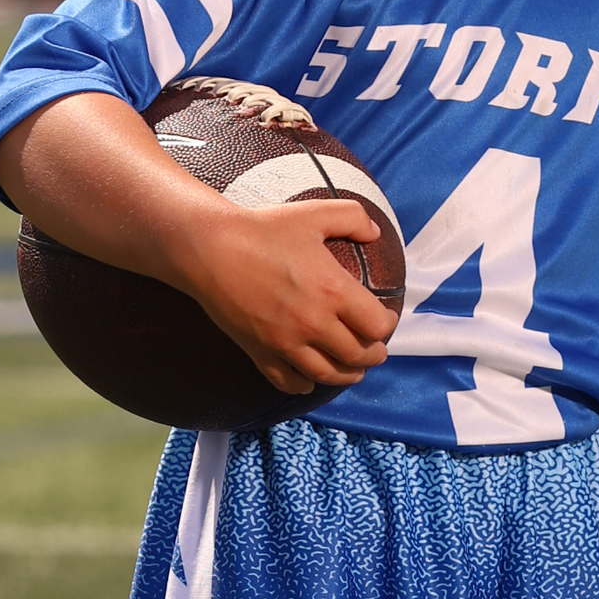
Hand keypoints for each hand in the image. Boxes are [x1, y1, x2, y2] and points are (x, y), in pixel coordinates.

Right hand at [189, 200, 398, 395]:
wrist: (210, 248)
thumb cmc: (264, 229)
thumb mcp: (314, 214)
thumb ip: (353, 218)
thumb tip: (375, 233)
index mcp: (334, 291)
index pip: (377, 326)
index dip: (387, 326)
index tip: (385, 320)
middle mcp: (314, 323)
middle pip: (359, 356)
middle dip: (374, 356)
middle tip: (376, 350)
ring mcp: (286, 343)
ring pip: (328, 374)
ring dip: (347, 375)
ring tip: (353, 370)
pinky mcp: (260, 352)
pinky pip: (288, 381)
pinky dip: (304, 385)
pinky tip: (310, 380)